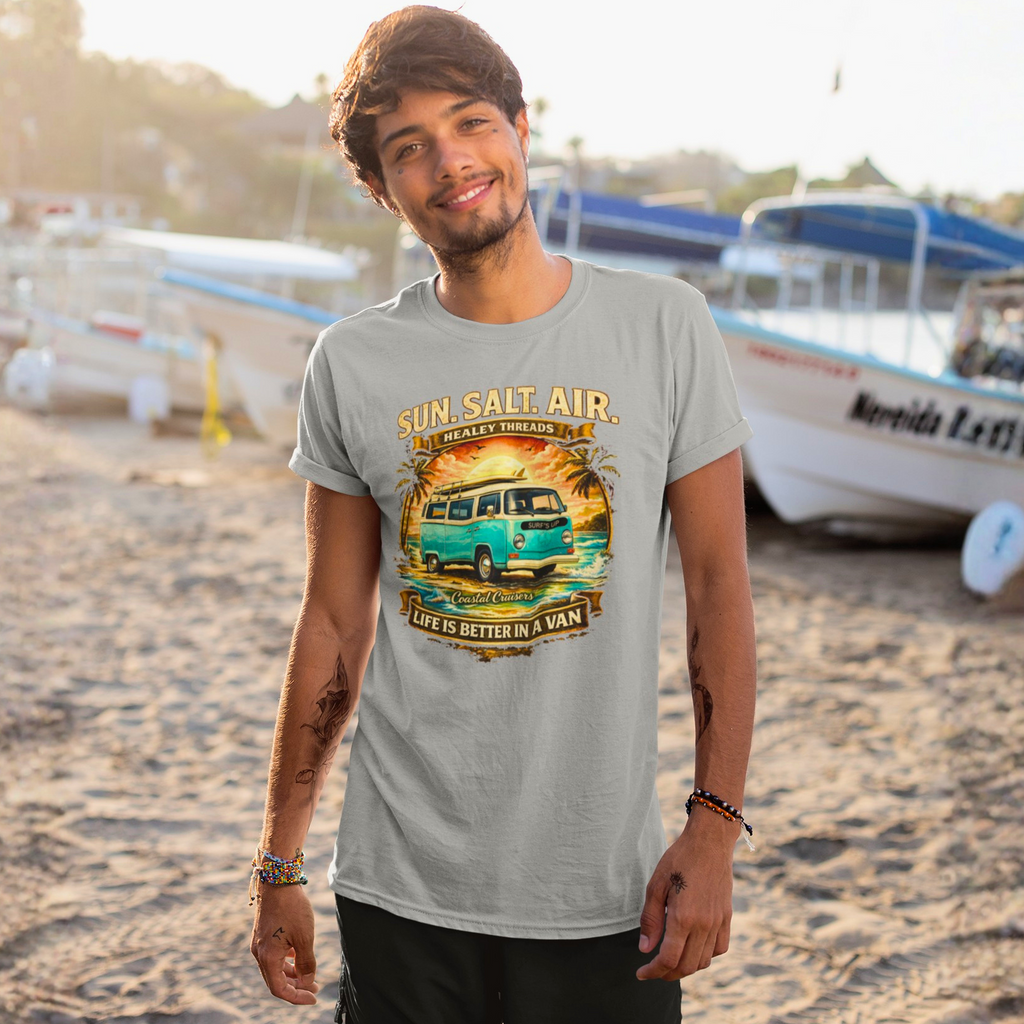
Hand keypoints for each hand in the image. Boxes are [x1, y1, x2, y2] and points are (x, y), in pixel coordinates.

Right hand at [250, 883, 320, 1003]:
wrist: (277, 880)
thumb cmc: (292, 908)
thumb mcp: (305, 937)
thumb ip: (306, 964)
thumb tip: (307, 983)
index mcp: (268, 957)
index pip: (280, 989)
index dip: (297, 997)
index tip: (314, 997)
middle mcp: (259, 953)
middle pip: (276, 980)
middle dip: (296, 987)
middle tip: (315, 988)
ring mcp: (259, 944)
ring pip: (275, 968)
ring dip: (292, 974)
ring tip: (310, 975)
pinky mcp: (263, 935)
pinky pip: (274, 956)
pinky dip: (286, 961)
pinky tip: (299, 957)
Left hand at [636, 816, 736, 980]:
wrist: (710, 842)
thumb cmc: (679, 860)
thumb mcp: (656, 885)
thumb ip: (651, 920)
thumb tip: (645, 949)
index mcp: (684, 918)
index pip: (669, 959)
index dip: (653, 971)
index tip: (641, 972)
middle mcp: (704, 925)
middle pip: (687, 966)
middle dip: (667, 973)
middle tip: (652, 969)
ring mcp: (718, 922)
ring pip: (704, 961)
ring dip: (686, 967)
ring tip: (670, 960)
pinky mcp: (727, 917)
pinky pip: (719, 948)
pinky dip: (705, 956)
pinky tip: (693, 948)